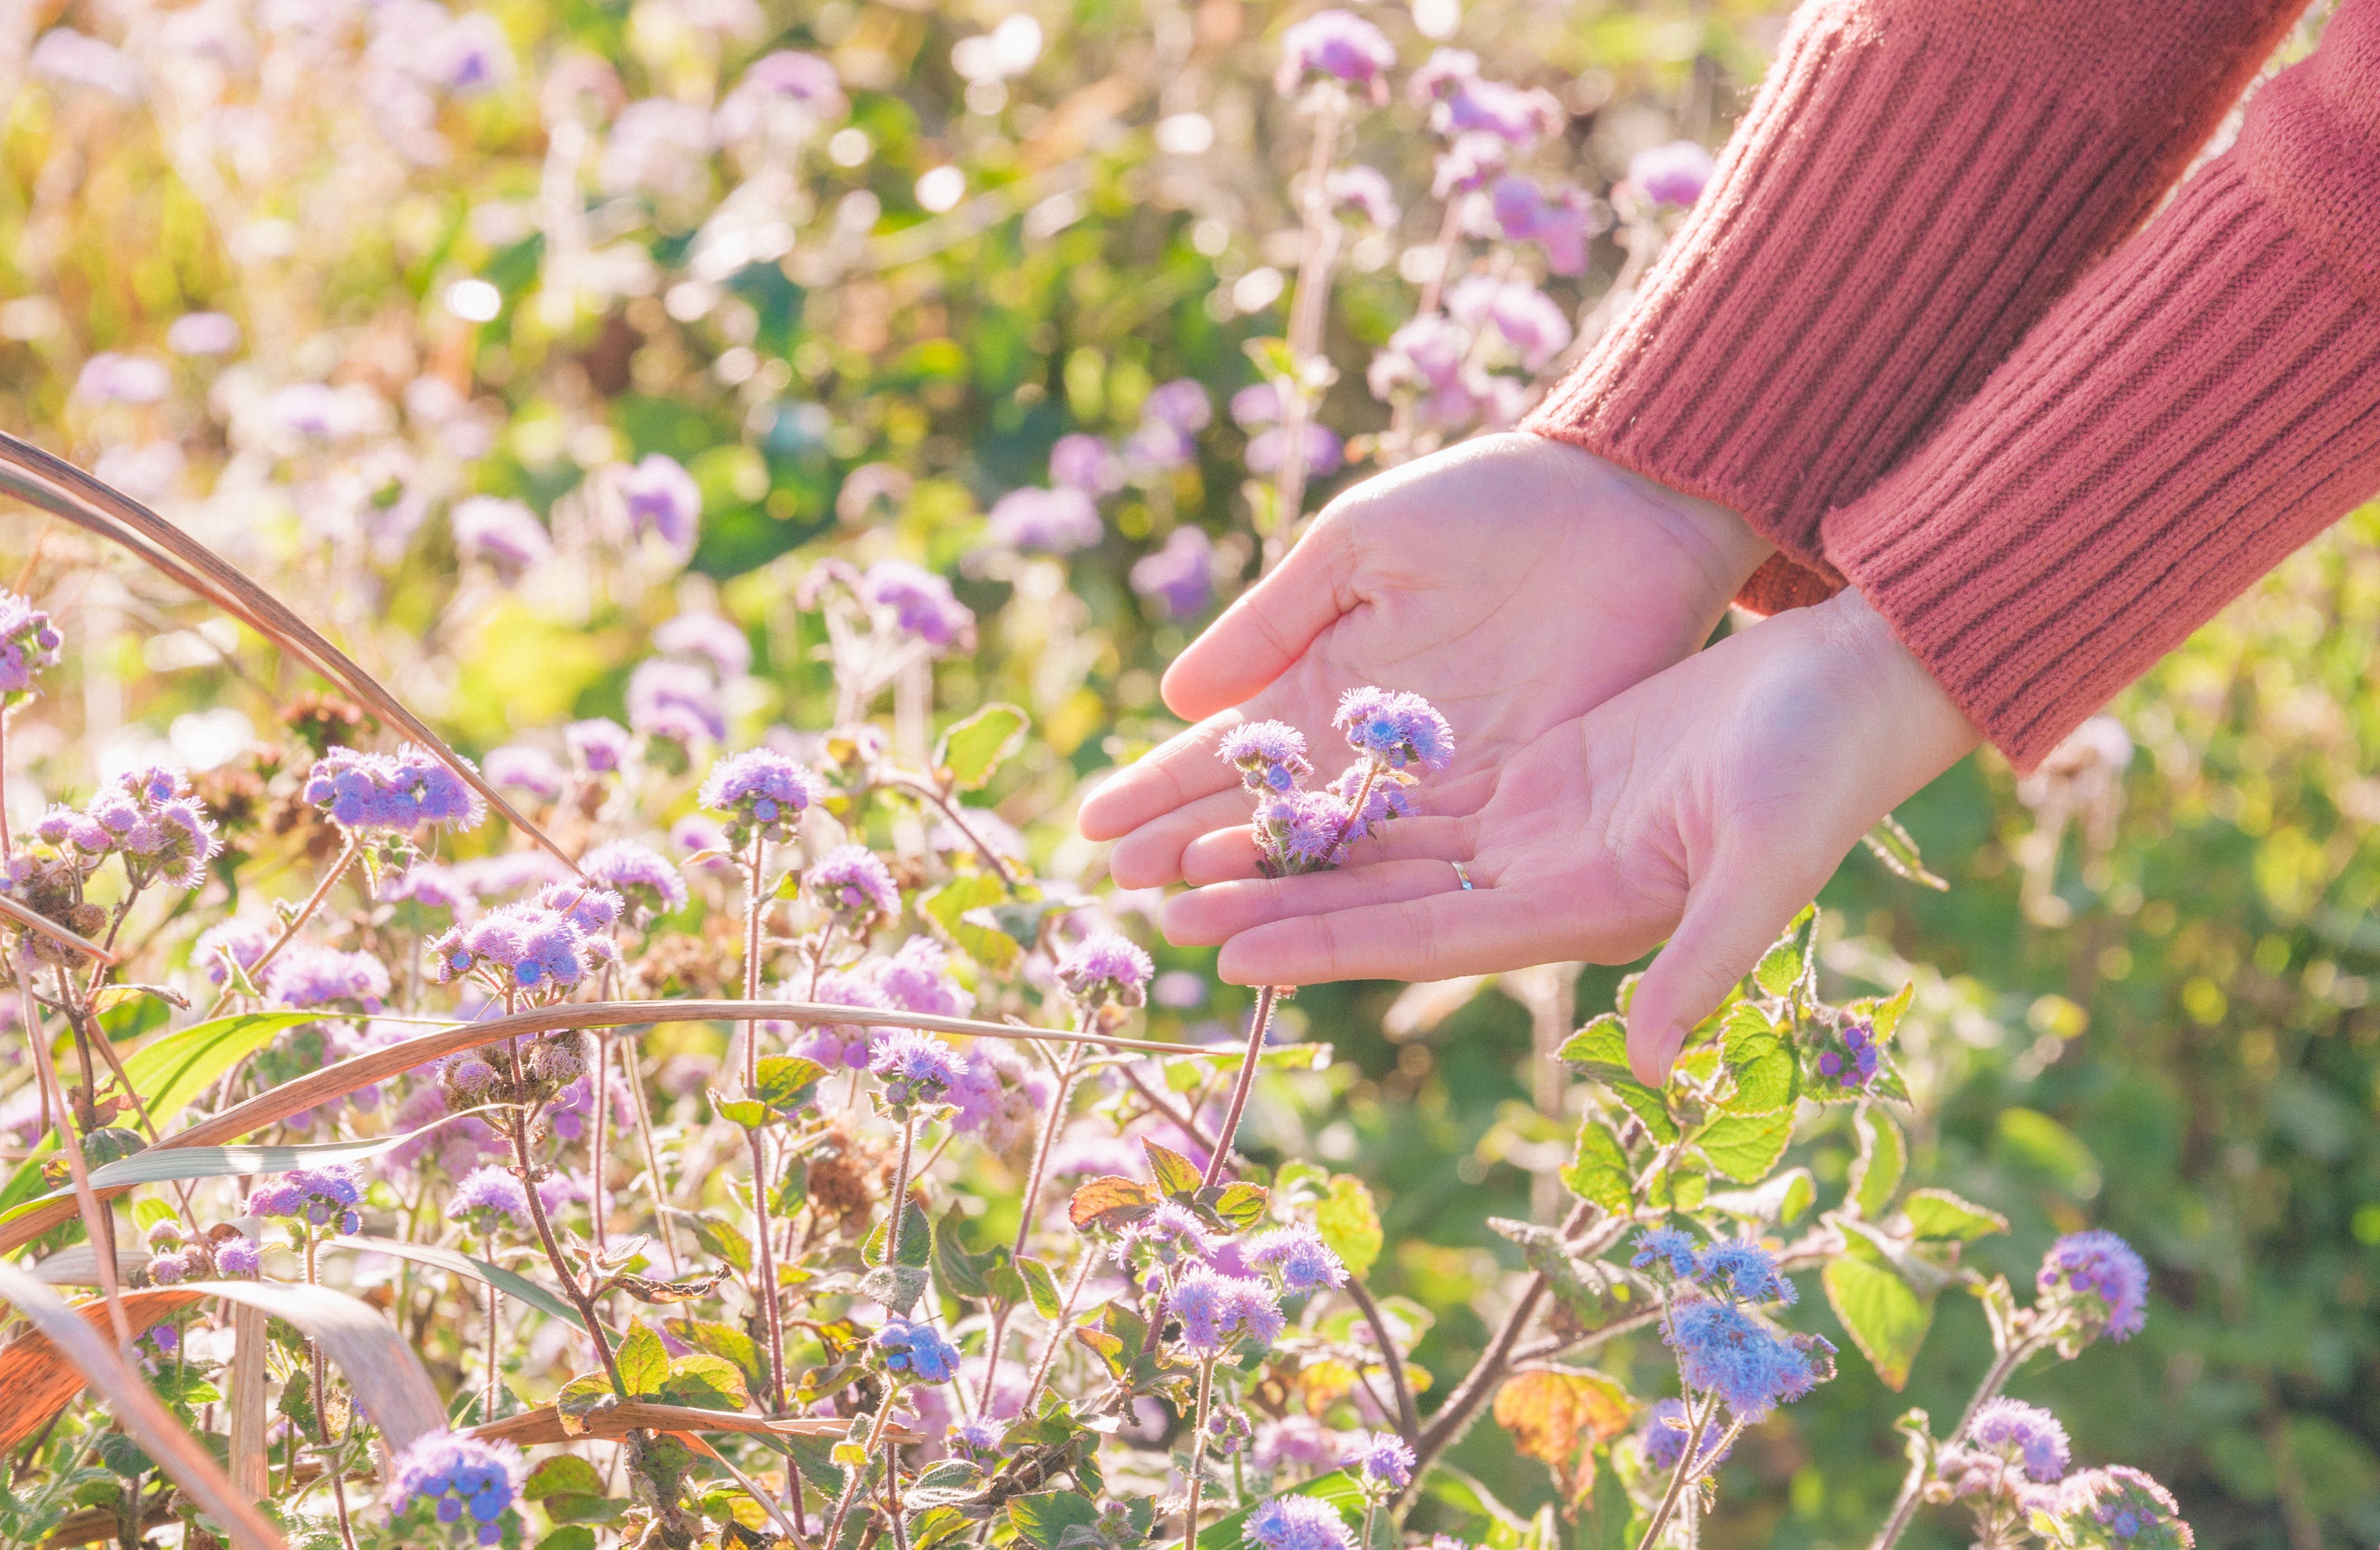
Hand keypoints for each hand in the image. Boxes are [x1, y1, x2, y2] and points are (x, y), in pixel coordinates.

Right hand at [1075, 433, 1769, 884]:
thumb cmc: (1484, 501)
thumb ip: (1274, 619)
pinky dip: (1364, 890)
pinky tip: (1304, 922)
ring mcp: (1440, 778)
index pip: (1228, 747)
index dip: (1162, 785)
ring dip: (1265, 885)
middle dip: (1195, 847)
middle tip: (1122, 888)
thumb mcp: (1357, 545)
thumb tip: (1177, 695)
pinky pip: (1426, 857)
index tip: (1095, 825)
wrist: (1619, 502)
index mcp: (1327, 676)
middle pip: (1271, 812)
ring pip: (1337, 849)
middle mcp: (1373, 745)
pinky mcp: (1510, 796)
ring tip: (1190, 917)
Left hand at [1160, 588, 1981, 1084]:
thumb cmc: (1824, 767)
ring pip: (1392, 845)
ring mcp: (1539, 830)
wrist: (1853, 686)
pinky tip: (1285, 786)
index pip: (1426, 941)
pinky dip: (1355, 790)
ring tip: (1200, 848)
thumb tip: (1658, 1064)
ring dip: (1302, 850)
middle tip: (1171, 906)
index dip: (1328, 950)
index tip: (1233, 958)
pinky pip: (1427, 787)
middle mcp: (1545, 886)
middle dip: (1282, 904)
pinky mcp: (1545, 771)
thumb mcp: (1768, 862)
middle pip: (1386, 900)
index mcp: (1585, 916)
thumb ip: (1705, 961)